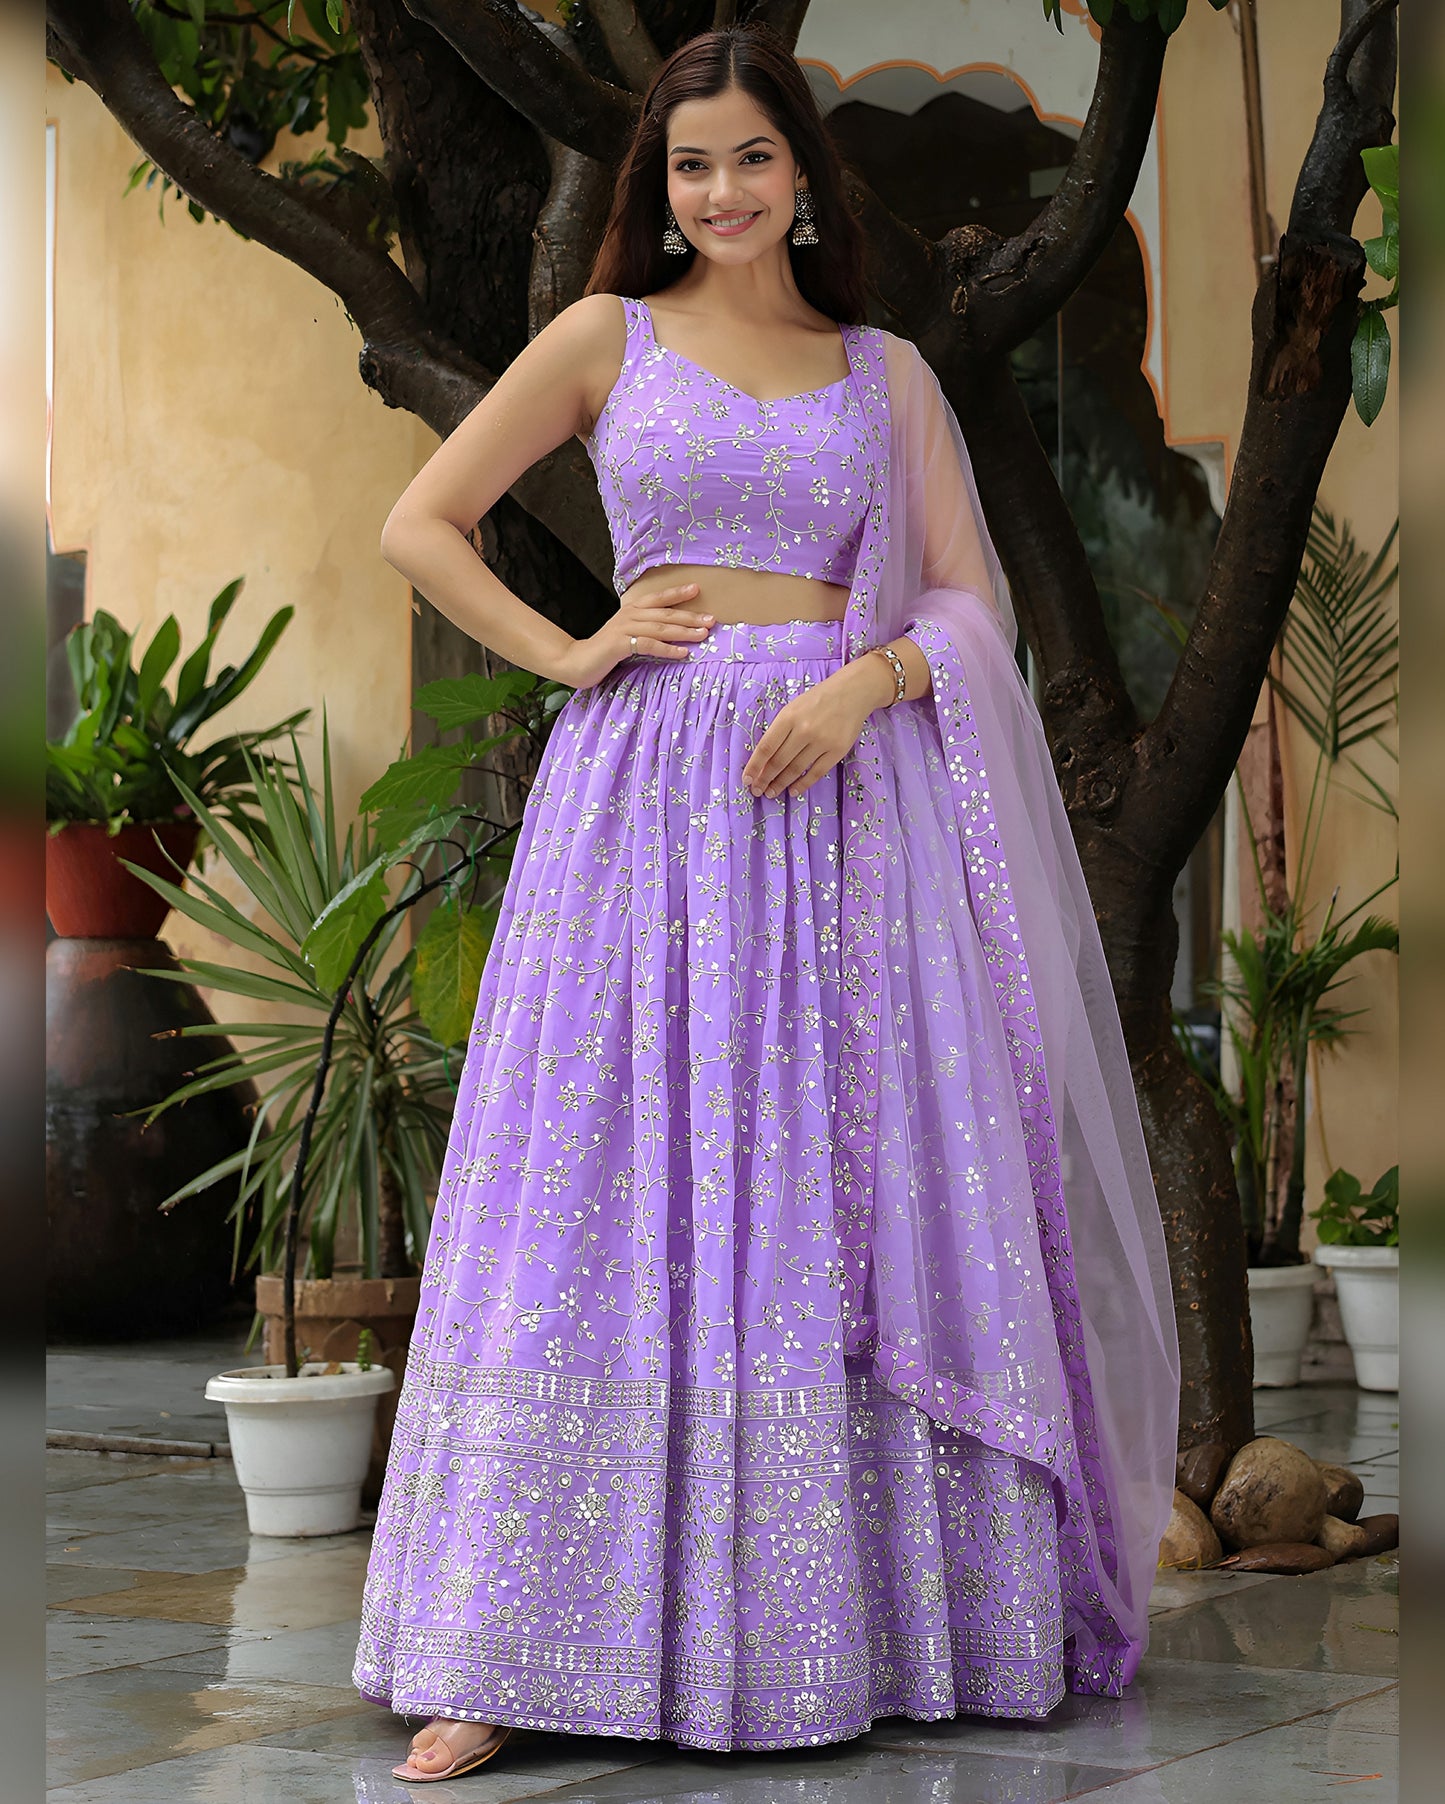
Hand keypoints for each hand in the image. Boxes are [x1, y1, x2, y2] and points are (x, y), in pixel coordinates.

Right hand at [552, 582, 714, 688]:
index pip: (658, 599)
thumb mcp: (626, 634)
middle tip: (711, 619)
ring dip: (684, 631)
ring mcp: (623, 628)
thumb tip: (669, 631)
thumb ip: (643, 629)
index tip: (697, 589)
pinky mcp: (620, 644)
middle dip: (690, 616)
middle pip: (664, 613)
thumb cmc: (605, 651)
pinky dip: (668, 648)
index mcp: (631, 610)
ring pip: (660, 628)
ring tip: (703, 634)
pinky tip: (683, 653)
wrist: (576, 661)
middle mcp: (629, 615)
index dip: (677, 593)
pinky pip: (649, 645)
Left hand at [741, 656, 896, 799]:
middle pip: (779, 761)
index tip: (746, 780)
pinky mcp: (837, 751)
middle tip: (756, 791)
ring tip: (771, 793)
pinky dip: (803, 784)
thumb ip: (779, 731)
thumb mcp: (793, 708)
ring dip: (781, 784)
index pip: (766, 747)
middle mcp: (804, 730)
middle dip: (765, 779)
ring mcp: (822, 742)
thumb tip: (763, 759)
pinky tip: (793, 791)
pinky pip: (816, 773)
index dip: (754, 766)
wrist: (852, 692)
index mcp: (788, 717)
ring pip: (796, 769)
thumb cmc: (817, 700)